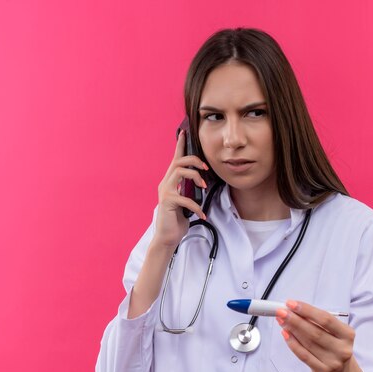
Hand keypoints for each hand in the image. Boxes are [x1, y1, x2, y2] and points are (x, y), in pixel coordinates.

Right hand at [153, 130, 208, 248]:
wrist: (167, 237)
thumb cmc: (177, 219)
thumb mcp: (185, 200)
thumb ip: (189, 189)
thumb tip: (201, 181)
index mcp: (170, 181)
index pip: (175, 159)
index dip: (180, 145)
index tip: (184, 132)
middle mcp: (166, 183)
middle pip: (179, 161)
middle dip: (194, 160)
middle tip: (206, 169)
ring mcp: (166, 192)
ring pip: (180, 172)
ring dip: (195, 177)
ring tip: (204, 187)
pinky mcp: (168, 202)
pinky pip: (185, 198)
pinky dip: (196, 206)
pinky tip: (202, 215)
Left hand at [275, 300, 357, 371]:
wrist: (343, 371)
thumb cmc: (335, 345)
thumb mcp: (334, 332)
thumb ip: (317, 321)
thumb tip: (294, 310)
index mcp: (347, 334)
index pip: (326, 319)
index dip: (307, 310)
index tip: (292, 304)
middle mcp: (342, 349)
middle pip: (315, 331)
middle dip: (295, 319)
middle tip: (282, 311)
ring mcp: (333, 362)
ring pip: (308, 343)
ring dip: (292, 329)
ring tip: (282, 320)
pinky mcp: (322, 371)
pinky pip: (304, 355)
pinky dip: (293, 344)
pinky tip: (286, 334)